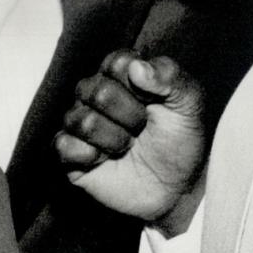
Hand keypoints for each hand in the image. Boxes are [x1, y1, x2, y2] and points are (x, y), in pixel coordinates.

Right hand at [56, 50, 205, 234]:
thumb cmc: (179, 141)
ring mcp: (79, 122)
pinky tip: (105, 161)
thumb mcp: (189, 104)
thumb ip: (170, 76)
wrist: (174, 188)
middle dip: (130, 117)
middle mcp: (95, 93)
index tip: (155, 102)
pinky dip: (90, 157)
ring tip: (128, 146)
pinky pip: (63, 145)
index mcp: (121, 74)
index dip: (140, 88)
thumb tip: (136, 66)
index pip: (116, 64)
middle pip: (98, 93)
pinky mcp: (69, 152)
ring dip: (115, 140)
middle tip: (142, 129)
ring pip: (82, 122)